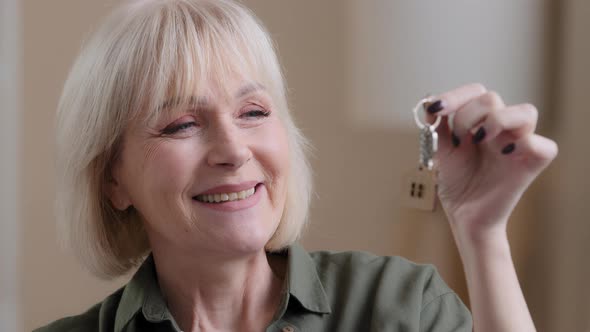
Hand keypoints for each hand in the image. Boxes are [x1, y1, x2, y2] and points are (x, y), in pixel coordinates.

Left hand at [425, 83, 557, 237]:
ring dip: (496, 120)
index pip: (475, 92)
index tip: (436, 109)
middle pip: (492, 98)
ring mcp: (519, 144)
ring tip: (479, 140)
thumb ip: (437, 126)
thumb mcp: (441, 151)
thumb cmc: (457, 183)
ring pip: (526, 111)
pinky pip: (544, 145)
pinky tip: (504, 154)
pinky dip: (526, 144)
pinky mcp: (532, 163)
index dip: (456, 96)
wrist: (464, 215)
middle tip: (458, 140)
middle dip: (467, 115)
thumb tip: (430, 101)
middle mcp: (502, 129)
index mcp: (481, 122)